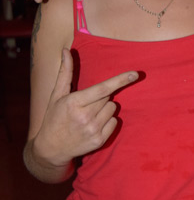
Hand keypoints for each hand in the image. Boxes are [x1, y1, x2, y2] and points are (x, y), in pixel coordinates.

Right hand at [32, 48, 138, 167]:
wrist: (51, 148)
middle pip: (108, 97)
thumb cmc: (54, 117)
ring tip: (89, 115)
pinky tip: (94, 125)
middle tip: (87, 104)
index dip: (120, 80)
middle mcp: (84, 117)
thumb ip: (65, 72)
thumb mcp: (57, 95)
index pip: (102, 88)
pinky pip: (115, 122)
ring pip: (113, 109)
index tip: (135, 73)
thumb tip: (66, 51)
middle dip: (101, 97)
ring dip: (105, 108)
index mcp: (74, 103)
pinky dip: (108, 121)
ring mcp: (93, 130)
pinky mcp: (99, 140)